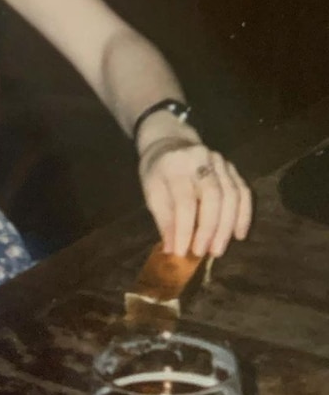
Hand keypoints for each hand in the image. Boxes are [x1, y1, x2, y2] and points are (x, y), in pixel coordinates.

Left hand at [138, 128, 252, 257]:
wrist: (170, 142)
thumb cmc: (157, 171)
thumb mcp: (151, 192)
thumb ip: (163, 219)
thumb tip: (172, 250)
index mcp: (174, 165)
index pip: (184, 200)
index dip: (184, 229)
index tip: (182, 252)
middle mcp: (200, 159)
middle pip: (213, 197)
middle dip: (210, 229)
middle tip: (204, 253)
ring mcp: (219, 161)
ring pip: (232, 195)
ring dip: (228, 226)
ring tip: (218, 249)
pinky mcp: (232, 167)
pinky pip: (244, 192)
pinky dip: (244, 215)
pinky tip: (238, 235)